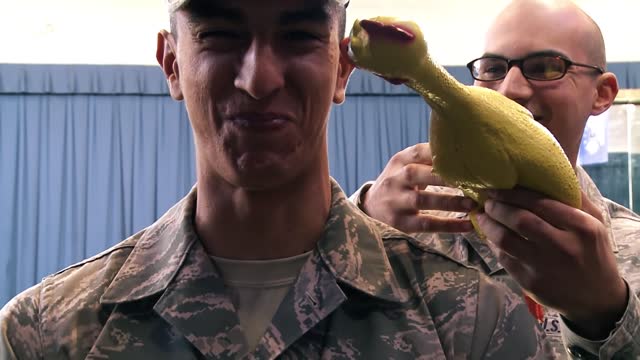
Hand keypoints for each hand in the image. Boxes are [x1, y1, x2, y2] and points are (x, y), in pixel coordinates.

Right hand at [362, 143, 476, 232]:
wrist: (371, 207)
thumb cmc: (399, 183)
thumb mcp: (405, 166)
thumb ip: (428, 159)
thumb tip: (465, 152)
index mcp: (399, 161)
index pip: (418, 152)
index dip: (440, 153)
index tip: (465, 157)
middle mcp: (394, 179)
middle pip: (416, 174)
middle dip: (444, 177)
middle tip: (472, 180)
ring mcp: (395, 201)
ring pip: (421, 200)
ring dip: (449, 202)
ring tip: (472, 204)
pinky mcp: (400, 222)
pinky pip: (426, 224)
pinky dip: (448, 225)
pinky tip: (467, 225)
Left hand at [476, 188, 627, 338]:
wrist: (597, 298)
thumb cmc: (592, 253)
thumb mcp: (594, 223)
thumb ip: (575, 198)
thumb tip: (550, 172)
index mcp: (582, 227)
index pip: (541, 203)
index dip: (514, 193)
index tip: (498, 188)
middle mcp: (564, 247)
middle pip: (520, 220)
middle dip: (497, 207)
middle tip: (487, 201)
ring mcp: (545, 267)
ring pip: (506, 240)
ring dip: (488, 225)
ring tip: (482, 216)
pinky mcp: (531, 283)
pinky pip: (504, 258)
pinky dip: (493, 245)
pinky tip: (490, 237)